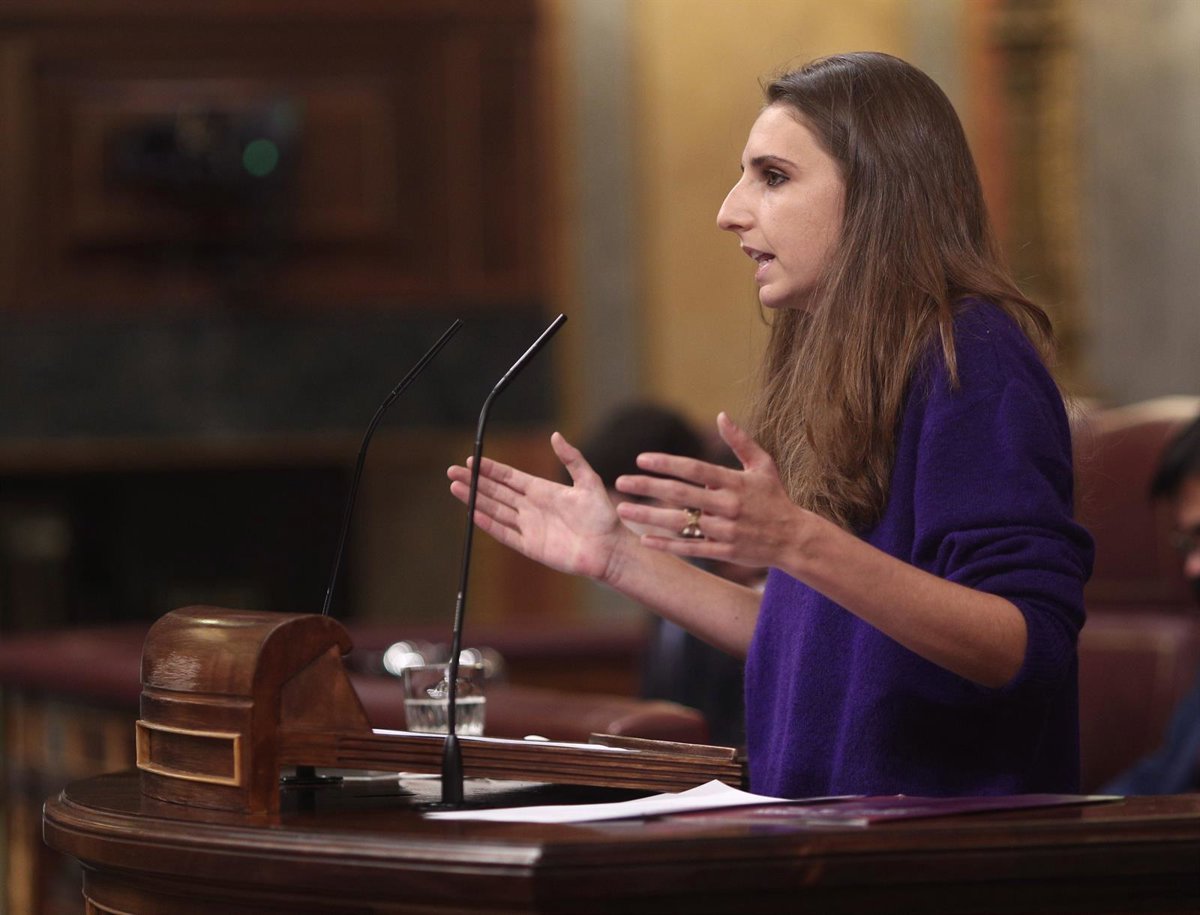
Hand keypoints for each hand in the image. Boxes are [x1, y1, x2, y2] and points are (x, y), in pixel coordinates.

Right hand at [446, 432, 632, 582]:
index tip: (472, 460)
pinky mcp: (531, 546)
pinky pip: (505, 534)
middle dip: (474, 482)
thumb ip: (572, 459)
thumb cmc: (603, 516)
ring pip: (495, 510)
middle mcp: (532, 507)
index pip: (509, 477)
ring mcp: (529, 527)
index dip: (490, 469)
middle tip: (452, 471)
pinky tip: (473, 514)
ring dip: (475, 500)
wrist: (609, 549)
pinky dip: (489, 524)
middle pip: (496, 492)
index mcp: (543, 490)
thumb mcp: (589, 482)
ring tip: (455, 488)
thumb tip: (555, 435)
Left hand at [613, 412, 810, 570]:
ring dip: (649, 516)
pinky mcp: (724, 551)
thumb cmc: (775, 498)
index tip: (641, 459)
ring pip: (681, 523)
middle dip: (648, 487)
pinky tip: (645, 540)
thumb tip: (721, 415)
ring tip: (623, 508)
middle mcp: (727, 505)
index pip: (694, 469)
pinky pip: (690, 548)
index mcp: (734, 482)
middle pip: (681, 494)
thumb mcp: (763, 465)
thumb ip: (740, 441)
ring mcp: (725, 530)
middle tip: (621, 481)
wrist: (794, 538)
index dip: (667, 463)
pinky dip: (667, 545)